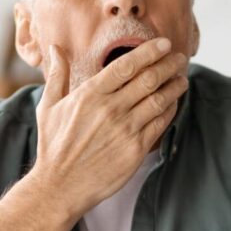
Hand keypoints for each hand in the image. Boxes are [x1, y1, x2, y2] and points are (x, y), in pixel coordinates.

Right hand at [30, 38, 188, 215]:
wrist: (60, 186)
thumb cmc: (53, 146)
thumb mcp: (49, 106)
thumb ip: (58, 75)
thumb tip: (55, 48)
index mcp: (90, 95)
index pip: (127, 65)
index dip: (149, 52)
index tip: (163, 44)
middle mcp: (110, 110)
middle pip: (148, 79)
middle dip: (168, 65)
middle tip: (179, 58)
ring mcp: (125, 130)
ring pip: (159, 100)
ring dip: (174, 86)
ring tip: (182, 78)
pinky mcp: (136, 149)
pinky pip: (160, 123)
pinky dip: (170, 109)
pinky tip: (173, 103)